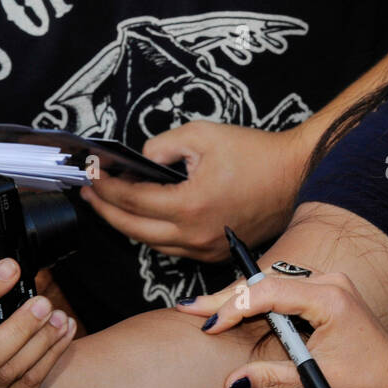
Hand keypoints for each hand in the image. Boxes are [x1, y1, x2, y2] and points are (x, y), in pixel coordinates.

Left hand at [79, 120, 310, 261]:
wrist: (296, 174)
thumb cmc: (256, 153)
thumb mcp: (203, 134)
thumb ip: (162, 145)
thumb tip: (142, 161)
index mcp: (189, 205)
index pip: (130, 200)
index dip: (104, 186)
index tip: (90, 173)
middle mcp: (195, 235)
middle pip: (132, 229)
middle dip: (105, 210)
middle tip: (90, 193)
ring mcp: (206, 248)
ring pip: (151, 243)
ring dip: (128, 224)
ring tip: (113, 204)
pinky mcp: (216, 253)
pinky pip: (175, 248)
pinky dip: (155, 233)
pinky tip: (148, 217)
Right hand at [178, 271, 387, 387]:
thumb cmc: (365, 380)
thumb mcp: (315, 381)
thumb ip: (270, 378)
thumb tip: (230, 381)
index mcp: (331, 297)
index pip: (270, 293)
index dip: (234, 307)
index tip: (207, 325)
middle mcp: (331, 281)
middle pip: (268, 282)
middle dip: (227, 297)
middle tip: (188, 309)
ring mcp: (330, 283)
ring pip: (273, 283)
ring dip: (240, 297)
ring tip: (204, 309)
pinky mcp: (327, 290)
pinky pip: (285, 288)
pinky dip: (258, 300)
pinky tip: (234, 309)